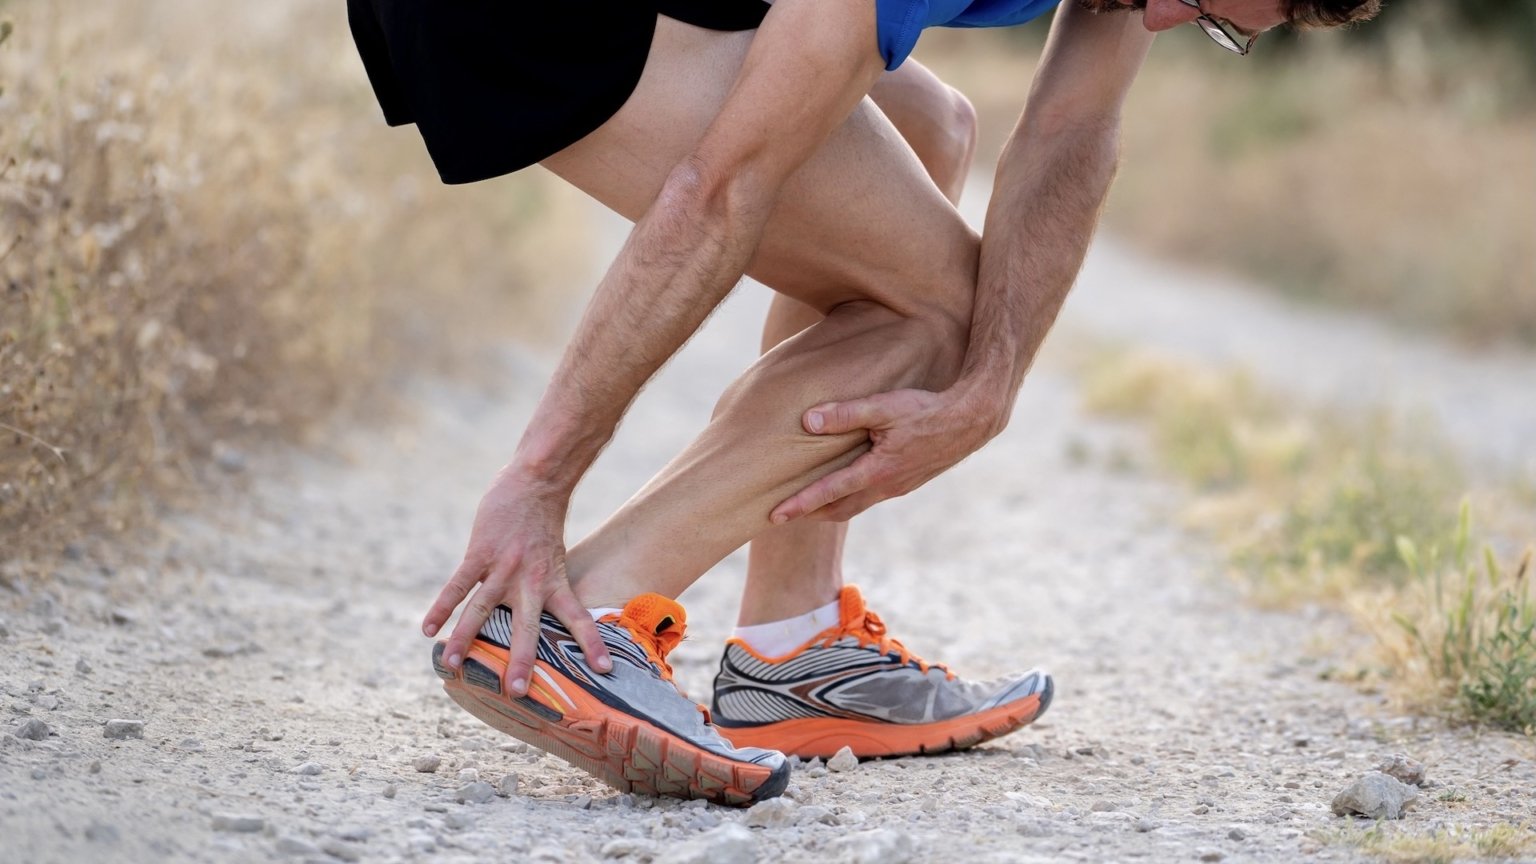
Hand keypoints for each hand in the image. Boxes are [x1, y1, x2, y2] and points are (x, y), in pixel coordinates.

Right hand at [424, 468, 612, 695]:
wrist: (534, 483)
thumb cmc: (542, 526)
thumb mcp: (554, 560)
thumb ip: (545, 588)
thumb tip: (537, 618)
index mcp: (554, 584)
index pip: (579, 619)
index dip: (593, 644)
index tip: (605, 670)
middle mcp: (531, 581)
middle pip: (526, 627)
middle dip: (523, 660)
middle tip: (520, 692)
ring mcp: (504, 568)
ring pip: (482, 609)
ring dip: (467, 639)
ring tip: (454, 666)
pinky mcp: (480, 554)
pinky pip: (458, 585)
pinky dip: (441, 607)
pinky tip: (428, 629)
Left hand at [770, 385, 1006, 522]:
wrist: (971, 421)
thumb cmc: (926, 410)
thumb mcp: (884, 407)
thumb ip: (846, 414)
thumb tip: (808, 421)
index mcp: (876, 471)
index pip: (828, 492)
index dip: (799, 504)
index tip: (773, 516)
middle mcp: (885, 487)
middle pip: (839, 510)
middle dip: (810, 515)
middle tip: (782, 518)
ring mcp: (898, 488)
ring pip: (856, 505)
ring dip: (831, 509)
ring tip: (808, 507)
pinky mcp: (907, 482)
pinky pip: (872, 497)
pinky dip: (852, 498)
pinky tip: (846, 488)